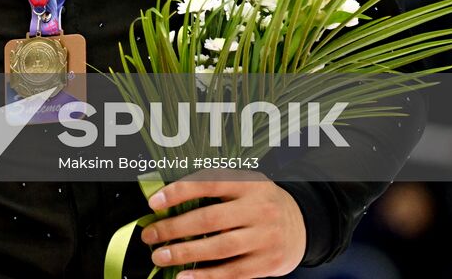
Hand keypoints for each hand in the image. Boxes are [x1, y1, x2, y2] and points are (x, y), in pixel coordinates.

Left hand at [139, 170, 305, 277]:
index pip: (208, 182)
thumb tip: (168, 200)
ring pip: (218, 248)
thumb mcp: (244, 186)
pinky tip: (185, 276)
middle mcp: (259, 209)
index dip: (178, 192)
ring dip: (184, 254)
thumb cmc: (260, 203)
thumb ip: (213, 189)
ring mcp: (265, 237)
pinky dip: (205, 276)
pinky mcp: (268, 263)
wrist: (302, 226)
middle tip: (149, 236)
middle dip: (173, 228)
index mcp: (249, 183)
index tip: (154, 203)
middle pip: (209, 219)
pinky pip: (231, 272)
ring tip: (160, 256)